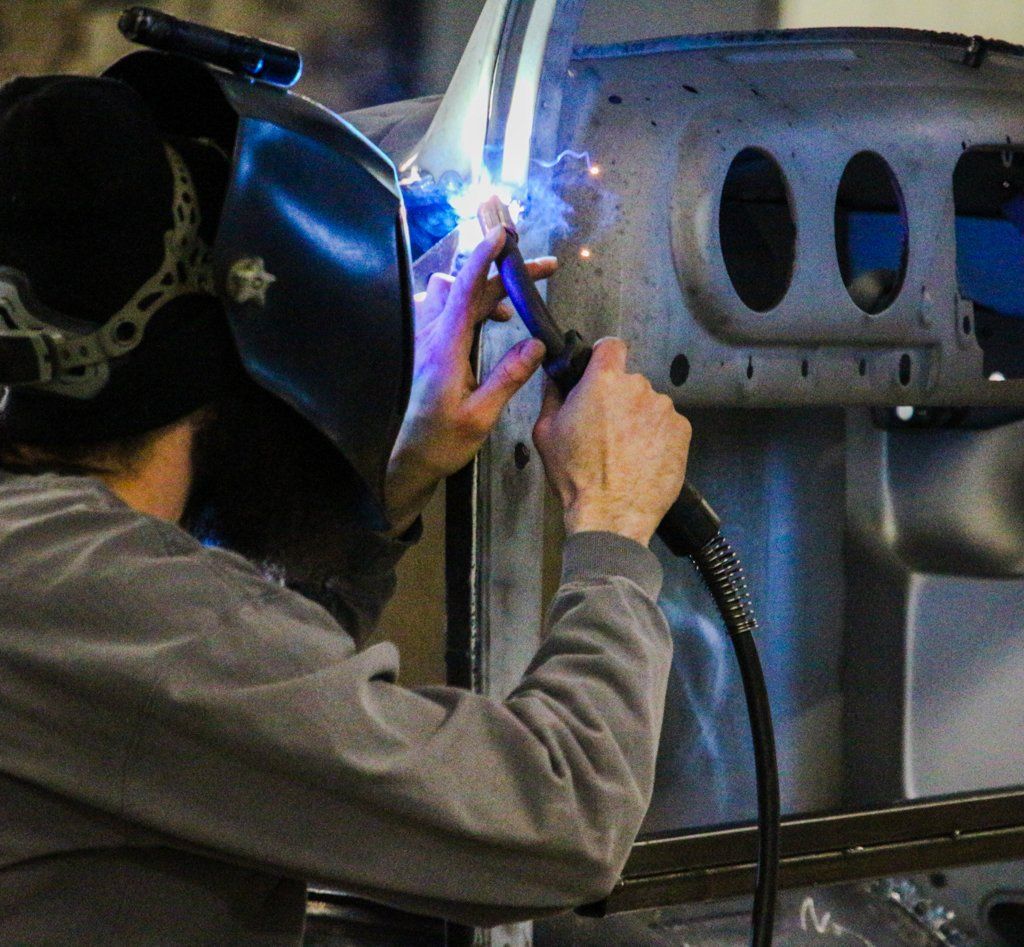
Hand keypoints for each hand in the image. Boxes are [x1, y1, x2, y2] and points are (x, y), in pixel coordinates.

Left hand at [385, 227, 556, 534]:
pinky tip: (481, 326)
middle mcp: (428, 336)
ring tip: (506, 312)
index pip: (465, 289)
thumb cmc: (438, 443)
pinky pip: (438, 309)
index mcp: (445, 349)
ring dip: (479, 290)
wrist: (400, 460)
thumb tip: (537, 345)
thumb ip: (508, 378)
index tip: (503, 233)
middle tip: (542, 272)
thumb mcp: (480, 417)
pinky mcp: (418, 347)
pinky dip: (464, 304)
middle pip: (465, 286)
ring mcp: (420, 339)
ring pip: (445, 291)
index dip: (485, 257)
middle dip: (504, 274)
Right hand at [532, 337, 691, 546]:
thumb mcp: (545, 433)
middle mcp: (638, 388)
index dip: (603, 356)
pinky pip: (667, 425)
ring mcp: (664, 409)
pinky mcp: (682, 431)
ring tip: (624, 451)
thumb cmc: (577, 476)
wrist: (611, 514)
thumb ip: (552, 396)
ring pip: (649, 405)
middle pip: (629, 382)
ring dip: (639, 419)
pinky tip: (641, 459)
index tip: (601, 369)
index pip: (610, 345)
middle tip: (605, 429)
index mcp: (603, 381)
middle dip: (619, 399)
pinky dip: (657, 437)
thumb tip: (554, 378)